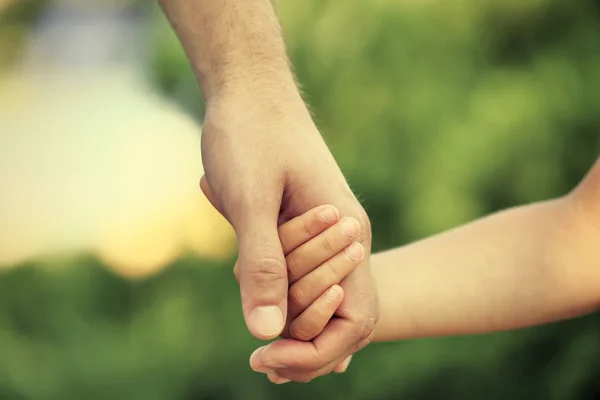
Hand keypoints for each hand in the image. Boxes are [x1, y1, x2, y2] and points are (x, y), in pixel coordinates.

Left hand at [200, 92, 377, 381]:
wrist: (250, 90)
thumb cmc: (251, 137)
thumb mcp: (252, 201)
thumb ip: (265, 265)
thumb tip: (265, 334)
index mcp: (348, 234)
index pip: (354, 320)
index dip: (315, 351)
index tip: (267, 361)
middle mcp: (347, 237)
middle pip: (337, 316)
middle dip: (300, 343)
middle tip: (259, 364)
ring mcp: (327, 233)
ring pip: (316, 298)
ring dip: (287, 317)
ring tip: (258, 336)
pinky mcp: (304, 226)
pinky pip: (301, 276)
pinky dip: (283, 297)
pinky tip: (266, 311)